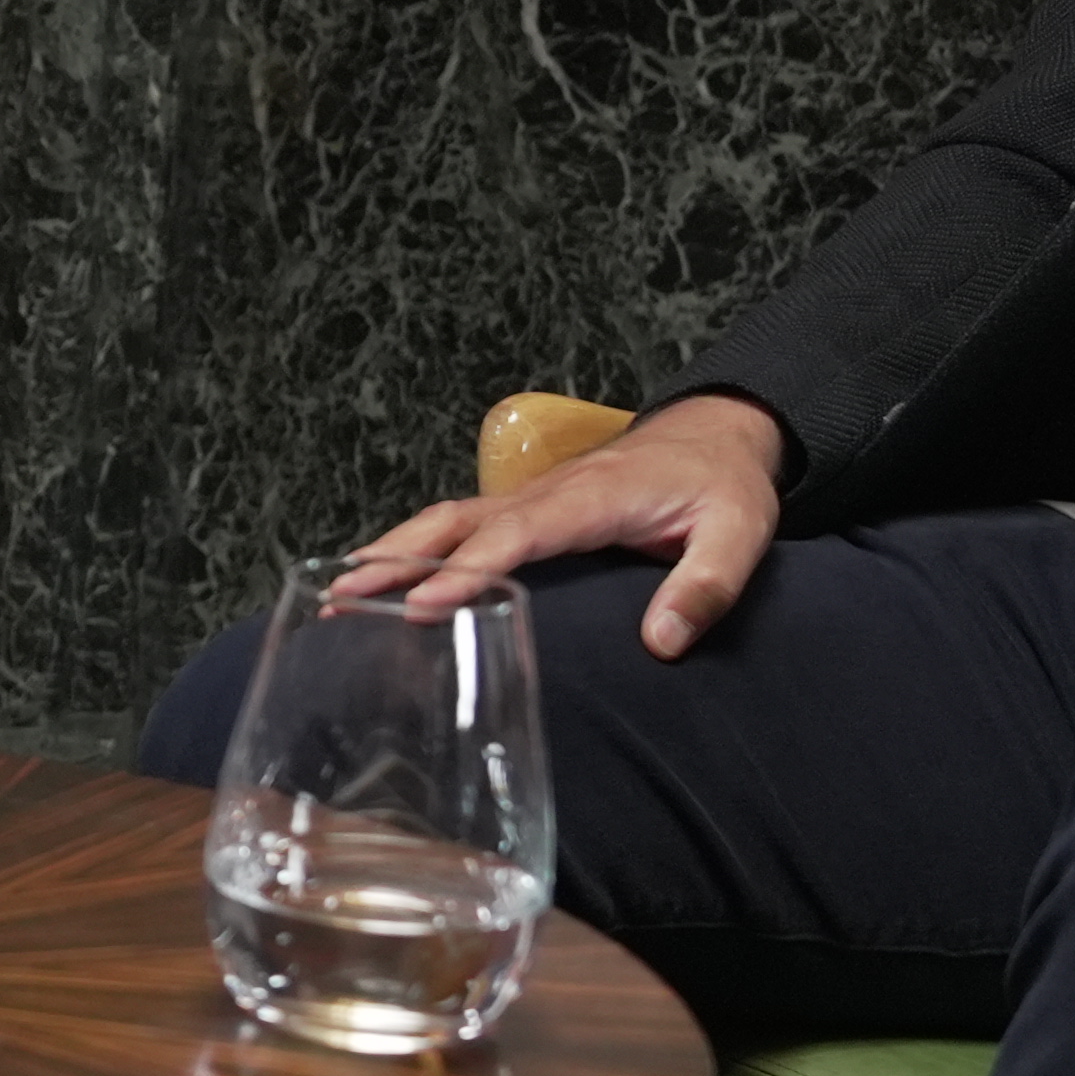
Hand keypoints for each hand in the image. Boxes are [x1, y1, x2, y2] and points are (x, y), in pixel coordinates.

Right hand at [324, 392, 784, 660]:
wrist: (717, 434)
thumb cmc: (723, 484)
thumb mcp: (739, 533)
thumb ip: (705, 586)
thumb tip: (661, 641)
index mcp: (592, 497)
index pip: (517, 534)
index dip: (468, 570)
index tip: (422, 606)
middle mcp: (548, 493)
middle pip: (457, 521)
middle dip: (397, 558)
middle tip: (340, 597)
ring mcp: (532, 498)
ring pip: (447, 520)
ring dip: (391, 552)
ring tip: (335, 593)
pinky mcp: (527, 509)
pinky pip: (460, 526)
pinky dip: (414, 548)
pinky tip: (382, 578)